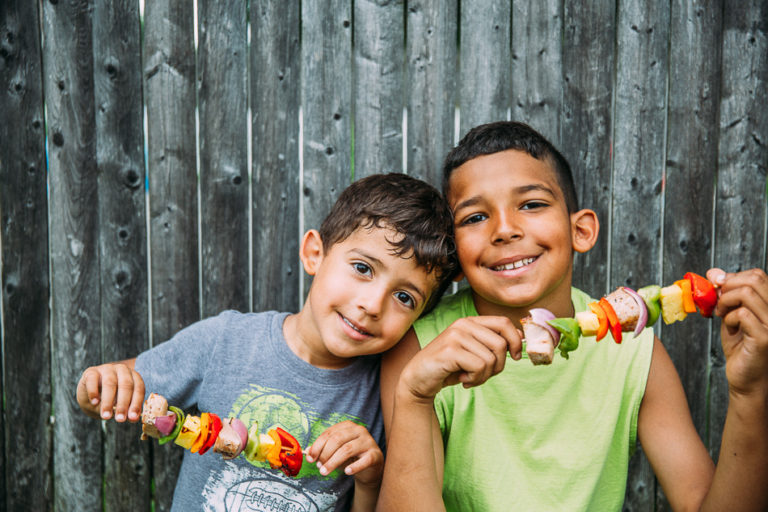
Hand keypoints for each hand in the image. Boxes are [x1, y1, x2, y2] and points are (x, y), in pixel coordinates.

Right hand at [76, 361, 143, 421]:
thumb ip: (127, 410)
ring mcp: (107, 369)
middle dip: (123, 404)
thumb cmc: (109, 400)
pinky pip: (93, 380)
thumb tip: (134, 418)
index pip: (139, 388)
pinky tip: (94, 402)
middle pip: (126, 385)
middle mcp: (122, 370)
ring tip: (106, 416)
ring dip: (108, 401)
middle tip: (120, 419)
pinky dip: (94, 392)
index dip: (136, 403)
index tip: (132, 418)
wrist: (89, 394)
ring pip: (110, 383)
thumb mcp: (119, 405)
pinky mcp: (91, 371)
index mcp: (133, 377)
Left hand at [305, 421, 383, 487]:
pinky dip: (354, 466)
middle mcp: (359, 430)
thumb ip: (323, 450)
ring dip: (333, 462)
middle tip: (319, 467)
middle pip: (337, 440)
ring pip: (347, 449)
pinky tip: (347, 472)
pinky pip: (364, 460)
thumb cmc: (351, 457)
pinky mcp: (375, 454)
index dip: (317, 446)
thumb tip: (308, 452)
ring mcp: (368, 441)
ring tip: (325, 472)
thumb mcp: (335, 452)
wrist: (370, 468)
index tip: (310, 458)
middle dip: (325, 454)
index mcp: (347, 426)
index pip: (329, 433)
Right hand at [400, 316, 521, 401]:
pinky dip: (475, 379)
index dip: (515, 340)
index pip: (504, 322)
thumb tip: (521, 337)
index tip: (514, 357)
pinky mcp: (450, 350)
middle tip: (483, 375)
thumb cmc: (448, 368)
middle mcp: (463, 324)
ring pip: (491, 358)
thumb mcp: (473, 353)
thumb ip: (492, 343)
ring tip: (470, 377)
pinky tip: (463, 379)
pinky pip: (479, 367)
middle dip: (498, 366)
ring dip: (484, 376)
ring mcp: (456, 336)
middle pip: (501, 344)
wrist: (418, 380)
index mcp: (470, 322)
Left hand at [707, 268, 767, 395]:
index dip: (732, 277)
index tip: (717, 288)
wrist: (745, 377)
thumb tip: (713, 272)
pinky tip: (730, 328)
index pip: (757, 275)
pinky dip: (729, 318)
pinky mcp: (765, 337)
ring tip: (722, 315)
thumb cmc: (739, 345)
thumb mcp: (730, 314)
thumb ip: (725, 294)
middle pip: (754, 279)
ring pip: (746, 294)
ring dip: (725, 302)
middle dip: (728, 287)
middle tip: (718, 303)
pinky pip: (742, 314)